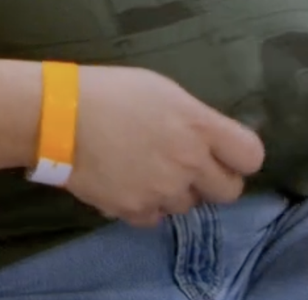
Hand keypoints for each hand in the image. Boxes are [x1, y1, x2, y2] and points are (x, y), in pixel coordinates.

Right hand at [66, 65, 264, 228]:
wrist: (57, 117)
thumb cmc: (108, 91)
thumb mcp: (160, 91)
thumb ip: (191, 118)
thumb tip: (204, 139)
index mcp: (199, 127)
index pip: (251, 156)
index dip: (240, 157)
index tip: (224, 153)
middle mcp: (189, 163)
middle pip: (228, 191)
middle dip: (212, 181)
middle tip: (187, 167)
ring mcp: (163, 191)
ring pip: (187, 205)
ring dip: (173, 192)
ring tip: (144, 171)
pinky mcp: (135, 210)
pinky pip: (154, 217)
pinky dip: (144, 205)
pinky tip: (126, 184)